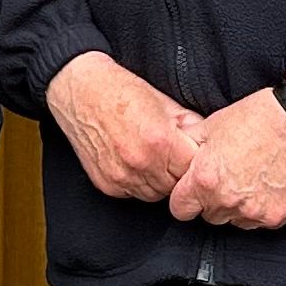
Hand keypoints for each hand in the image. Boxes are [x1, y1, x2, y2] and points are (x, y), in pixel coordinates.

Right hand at [47, 51, 200, 203]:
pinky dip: (138, 182)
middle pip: (176, 186)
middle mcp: (141, 163)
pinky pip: (133, 194)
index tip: (190, 152)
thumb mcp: (164, 101)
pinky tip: (135, 162)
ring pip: (156, 195)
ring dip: (159, 181)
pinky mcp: (107, 184)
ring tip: (153, 158)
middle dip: (178, 172)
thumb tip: (205, 139)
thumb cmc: (120, 90)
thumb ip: (189, 125)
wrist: (80, 90)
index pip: (194, 169)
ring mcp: (122, 177)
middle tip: (172, 155)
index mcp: (161, 141)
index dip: (195, 161)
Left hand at [165, 86, 285, 230]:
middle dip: (213, 202)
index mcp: (205, 180)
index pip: (180, 210)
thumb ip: (190, 144)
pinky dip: (263, 208)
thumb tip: (176, 153)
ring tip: (251, 179)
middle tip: (229, 177)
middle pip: (210, 217)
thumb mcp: (213, 123)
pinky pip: (262, 221)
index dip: (185, 199)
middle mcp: (227, 202)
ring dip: (238, 208)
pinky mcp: (279, 216)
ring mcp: (254, 213)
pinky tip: (269, 185)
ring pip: (236, 222)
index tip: (193, 191)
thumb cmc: (257, 117)